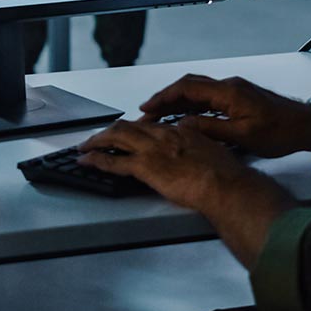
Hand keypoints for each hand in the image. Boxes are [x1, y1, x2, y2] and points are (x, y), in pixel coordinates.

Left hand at [78, 120, 258, 210]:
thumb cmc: (225, 174)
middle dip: (108, 131)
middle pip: (127, 127)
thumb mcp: (213, 151)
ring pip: (115, 137)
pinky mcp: (146, 167)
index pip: (149, 126)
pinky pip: (114, 161)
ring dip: (96, 141)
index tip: (127, 134)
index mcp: (180, 131)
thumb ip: (199, 147)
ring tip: (85, 147)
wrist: (225, 185)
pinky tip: (87, 161)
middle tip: (97, 138)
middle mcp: (163, 135)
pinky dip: (96, 159)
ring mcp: (152, 150)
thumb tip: (195, 151)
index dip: (134, 130)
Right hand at [138, 74, 310, 157]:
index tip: (148, 107)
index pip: (188, 88)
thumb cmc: (281, 131)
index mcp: (229, 92)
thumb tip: (184, 125)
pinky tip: (185, 119)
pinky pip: (209, 98)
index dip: (164, 97)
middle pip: (189, 86)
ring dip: (178, 103)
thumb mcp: (244, 136)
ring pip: (198, 92)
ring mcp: (234, 91)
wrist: (306, 126)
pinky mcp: (239, 98)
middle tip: (148, 113)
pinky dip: (192, 107)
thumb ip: (211, 129)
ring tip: (161, 118)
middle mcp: (230, 87)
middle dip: (166, 99)